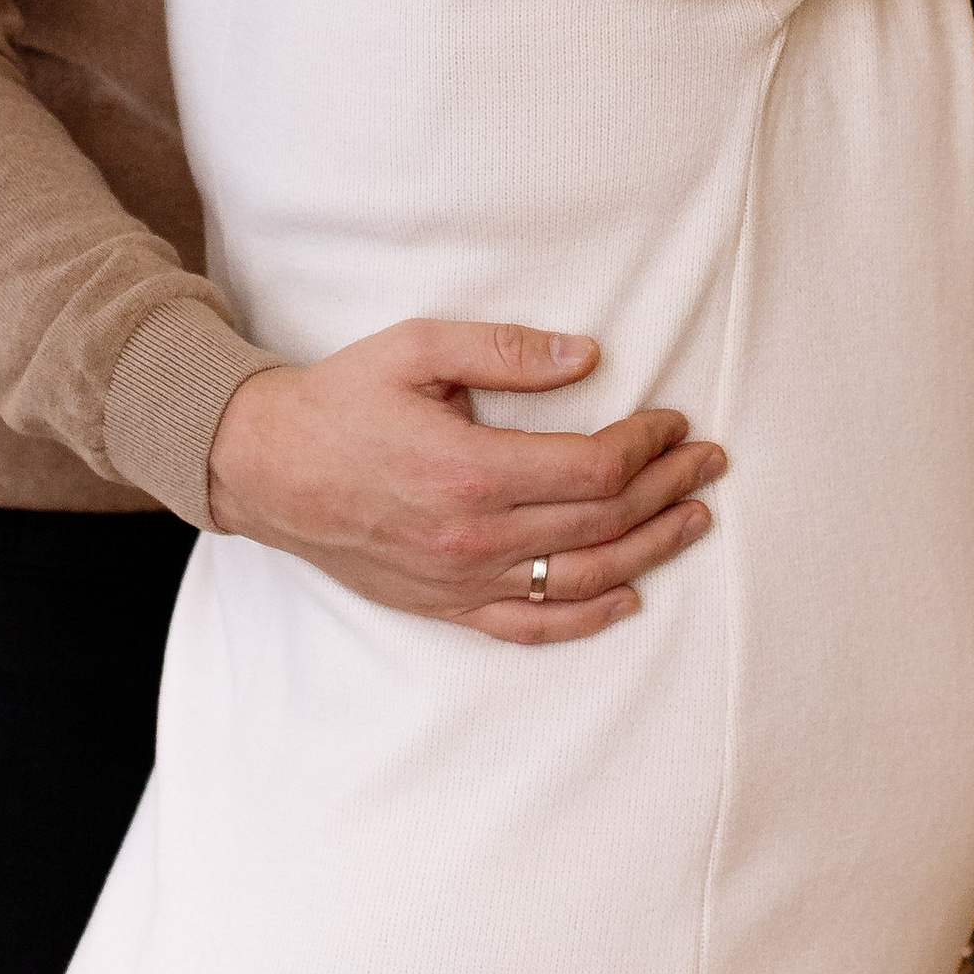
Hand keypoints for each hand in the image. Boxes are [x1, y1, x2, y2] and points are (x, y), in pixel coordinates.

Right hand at [206, 323, 725, 642]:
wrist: (266, 468)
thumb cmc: (342, 400)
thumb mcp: (416, 348)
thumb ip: (505, 350)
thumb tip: (587, 356)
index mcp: (470, 470)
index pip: (593, 468)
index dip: (646, 446)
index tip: (671, 420)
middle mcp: (472, 538)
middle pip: (600, 521)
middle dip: (666, 489)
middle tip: (707, 461)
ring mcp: (460, 581)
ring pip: (580, 578)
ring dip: (649, 549)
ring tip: (694, 519)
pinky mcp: (445, 605)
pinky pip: (529, 626)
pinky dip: (587, 618)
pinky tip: (628, 597)